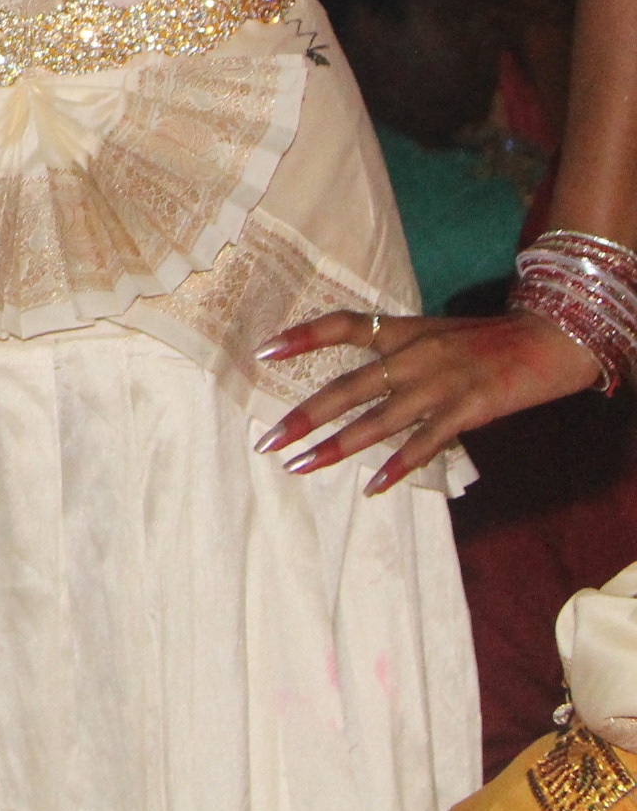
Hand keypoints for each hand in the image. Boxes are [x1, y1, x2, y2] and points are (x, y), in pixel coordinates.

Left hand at [258, 306, 602, 490]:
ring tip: (302, 465)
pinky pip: (425, 443)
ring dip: (338, 447)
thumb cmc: (486, 341)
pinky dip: (399, 466)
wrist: (548, 341)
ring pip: (378, 421)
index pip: (342, 325)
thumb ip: (395, 350)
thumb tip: (356, 376)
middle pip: (347, 387)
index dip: (302, 336)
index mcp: (402, 330)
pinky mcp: (468, 409)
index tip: (262, 352)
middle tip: (268, 440)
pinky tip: (373, 486)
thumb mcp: (432, 333)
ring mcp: (439, 383)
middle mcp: (413, 355)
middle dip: (305, 416)